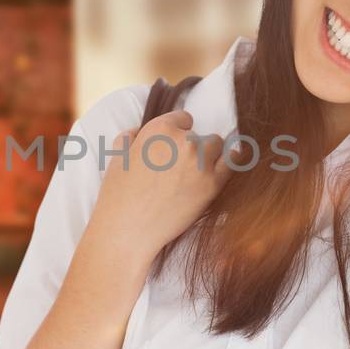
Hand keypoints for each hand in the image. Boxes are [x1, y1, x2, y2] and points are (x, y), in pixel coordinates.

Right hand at [89, 109, 240, 259]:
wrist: (129, 230)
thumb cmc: (118, 195)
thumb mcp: (116, 156)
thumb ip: (131, 136)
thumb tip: (140, 131)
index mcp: (160, 129)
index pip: (183, 118)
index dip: (178, 131)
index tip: (175, 145)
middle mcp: (184, 141)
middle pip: (200, 135)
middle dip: (192, 147)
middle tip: (180, 166)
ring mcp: (201, 162)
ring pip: (217, 145)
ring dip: (209, 155)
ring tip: (195, 172)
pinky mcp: (213, 185)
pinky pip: (233, 162)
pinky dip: (229, 161)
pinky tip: (223, 166)